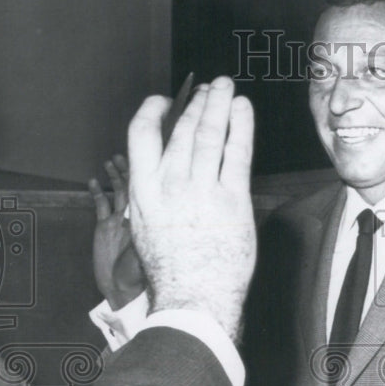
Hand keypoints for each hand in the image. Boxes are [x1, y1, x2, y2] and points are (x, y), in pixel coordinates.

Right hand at [88, 155, 145, 310]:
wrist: (122, 289)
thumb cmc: (141, 275)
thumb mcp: (148, 249)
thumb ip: (150, 230)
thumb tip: (157, 208)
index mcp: (150, 219)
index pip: (151, 191)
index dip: (149, 174)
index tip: (147, 159)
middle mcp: (136, 217)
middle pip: (133, 187)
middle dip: (128, 170)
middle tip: (121, 156)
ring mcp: (119, 221)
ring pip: (117, 192)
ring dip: (114, 176)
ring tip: (110, 162)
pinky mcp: (104, 228)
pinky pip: (100, 206)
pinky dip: (96, 193)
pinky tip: (93, 182)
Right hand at [127, 76, 255, 341]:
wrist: (193, 297)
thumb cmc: (172, 273)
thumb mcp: (145, 230)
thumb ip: (152, 201)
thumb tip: (162, 184)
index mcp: (143, 192)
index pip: (141, 136)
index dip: (152, 112)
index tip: (165, 100)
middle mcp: (170, 184)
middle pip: (183, 131)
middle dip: (197, 103)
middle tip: (210, 87)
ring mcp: (202, 190)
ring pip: (209, 135)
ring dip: (219, 106)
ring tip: (226, 88)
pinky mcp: (232, 199)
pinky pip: (237, 153)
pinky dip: (240, 127)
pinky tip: (243, 110)